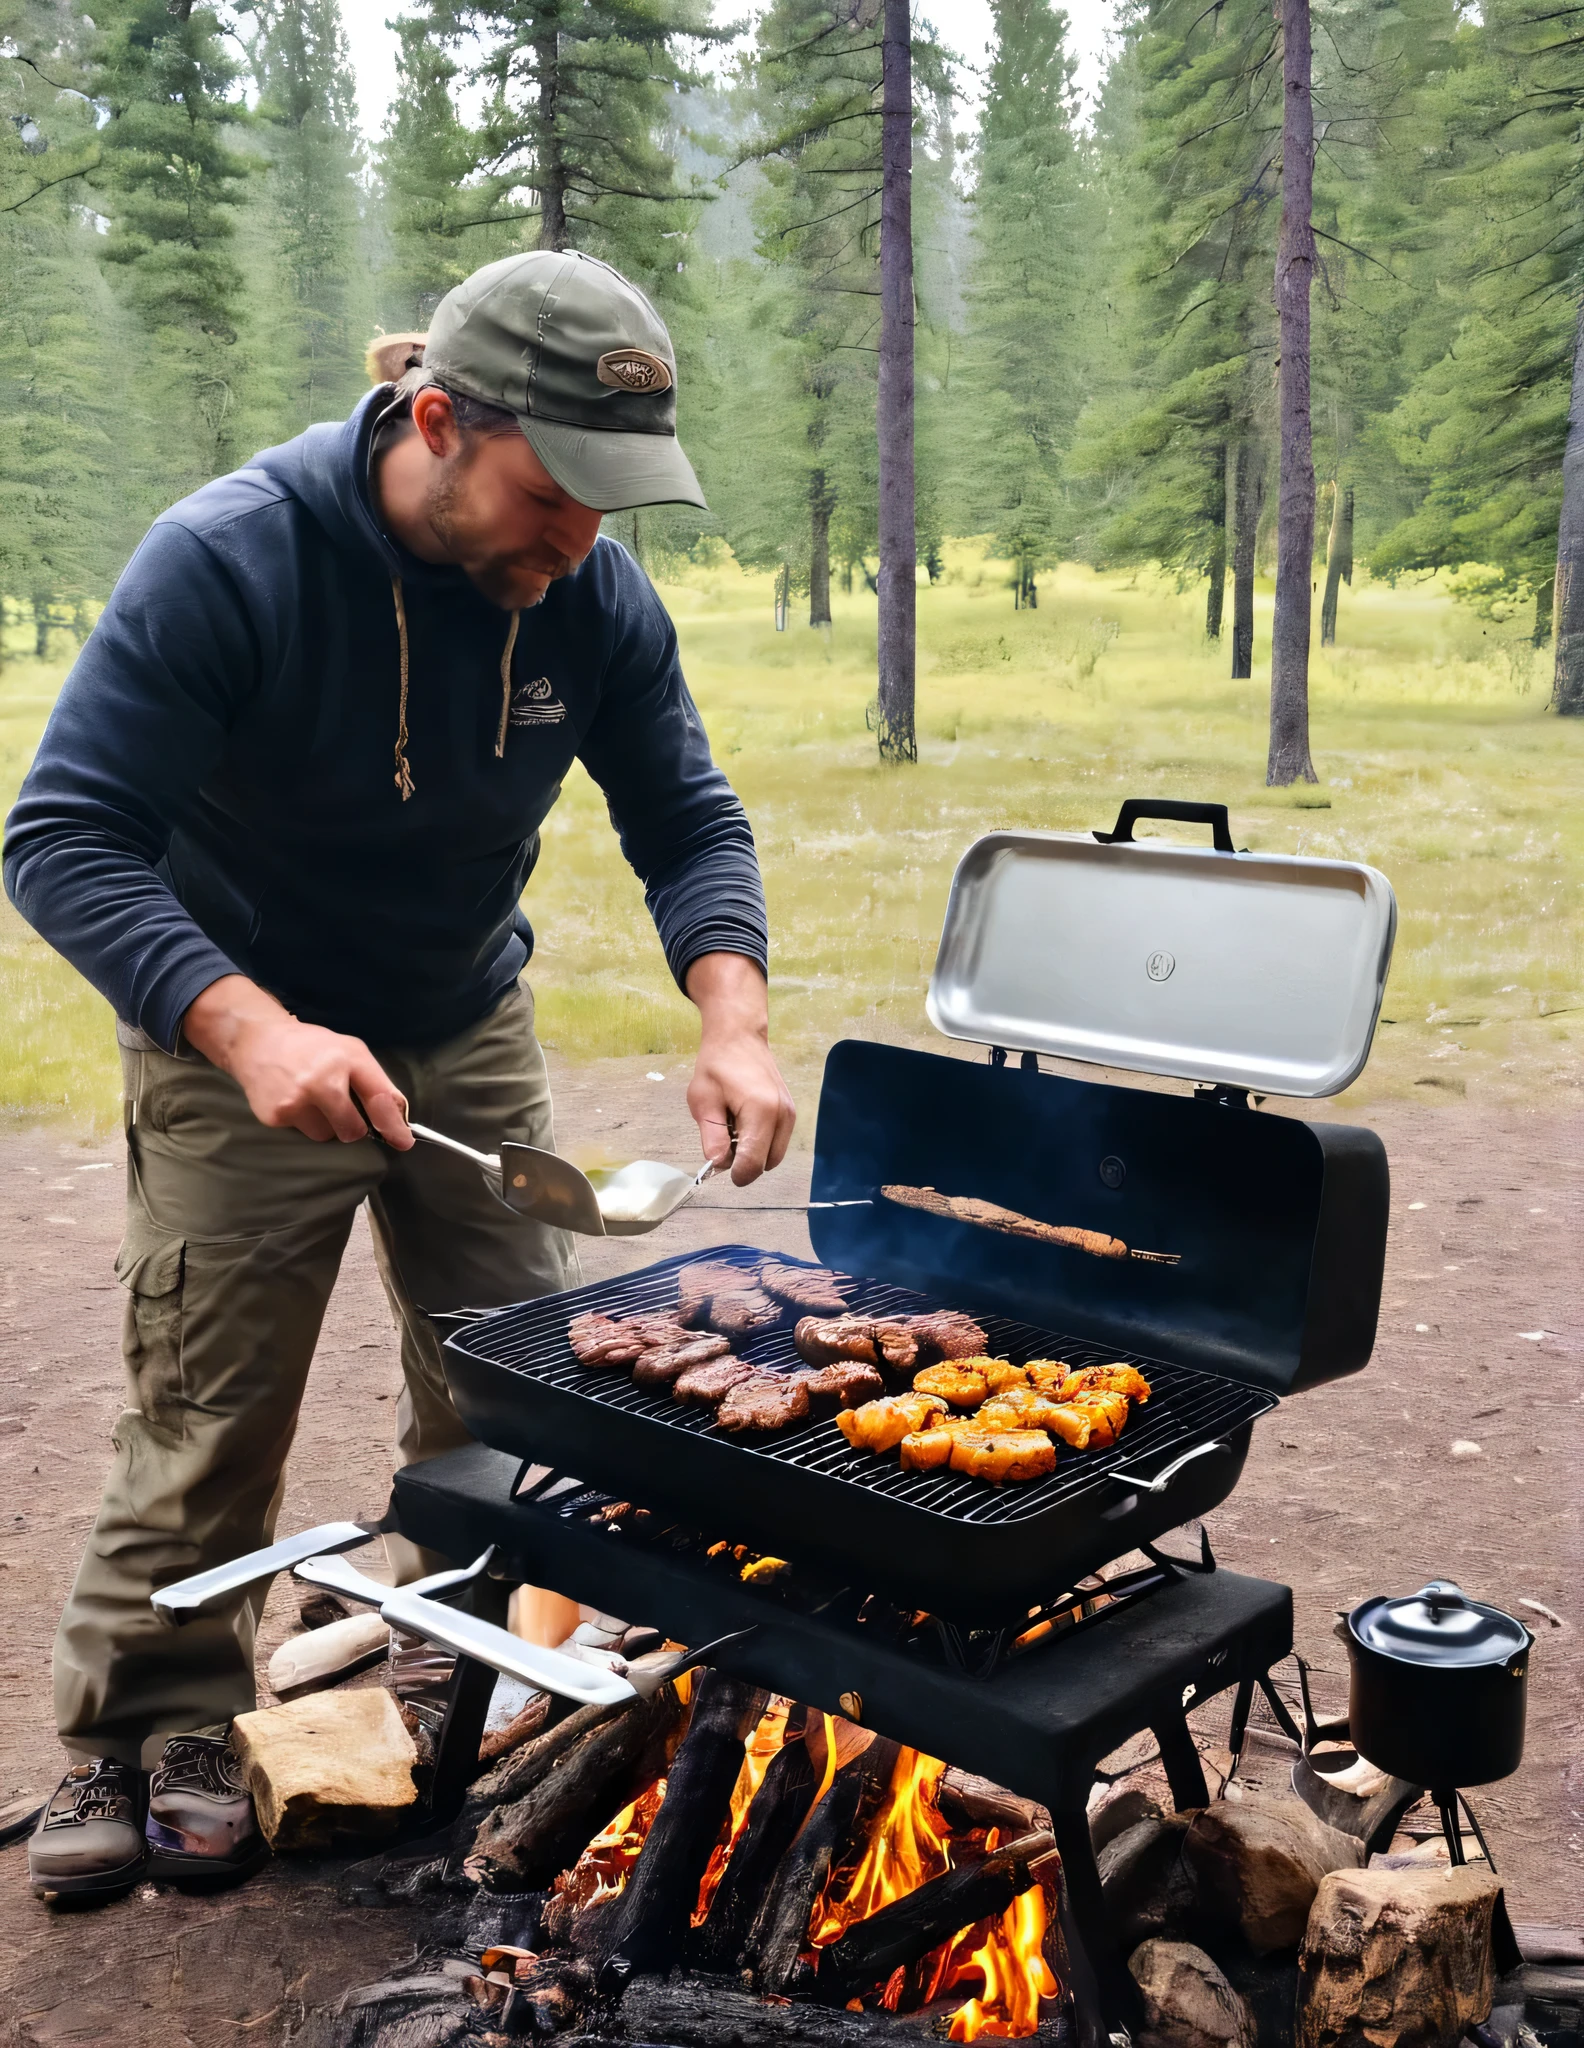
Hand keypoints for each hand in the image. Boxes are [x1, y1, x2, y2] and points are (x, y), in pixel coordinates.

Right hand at [182, 975, 413, 1146]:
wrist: (257, 1041)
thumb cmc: (311, 1048)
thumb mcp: (349, 1051)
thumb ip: (376, 1081)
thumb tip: (399, 1115)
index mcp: (347, 1059)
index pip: (378, 1098)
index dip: (393, 1124)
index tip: (403, 1142)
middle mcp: (321, 1081)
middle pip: (352, 1130)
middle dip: (351, 1126)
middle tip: (338, 1107)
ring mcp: (295, 1101)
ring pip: (326, 1135)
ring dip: (324, 1124)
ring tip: (310, 1098)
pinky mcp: (275, 1116)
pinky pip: (302, 1133)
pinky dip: (302, 1122)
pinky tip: (292, 1100)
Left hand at [683, 953, 795, 1184]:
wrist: (739, 1037)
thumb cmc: (718, 1065)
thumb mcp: (703, 1101)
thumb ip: (712, 1137)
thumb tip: (719, 1164)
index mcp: (761, 1112)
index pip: (752, 1164)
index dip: (734, 1172)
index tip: (718, 1161)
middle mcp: (783, 1116)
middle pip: (765, 1164)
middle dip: (744, 1161)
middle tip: (723, 1137)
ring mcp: (791, 1115)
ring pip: (773, 1156)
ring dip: (753, 1152)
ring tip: (734, 1127)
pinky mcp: (791, 1113)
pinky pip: (777, 1143)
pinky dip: (762, 1142)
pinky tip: (745, 1122)